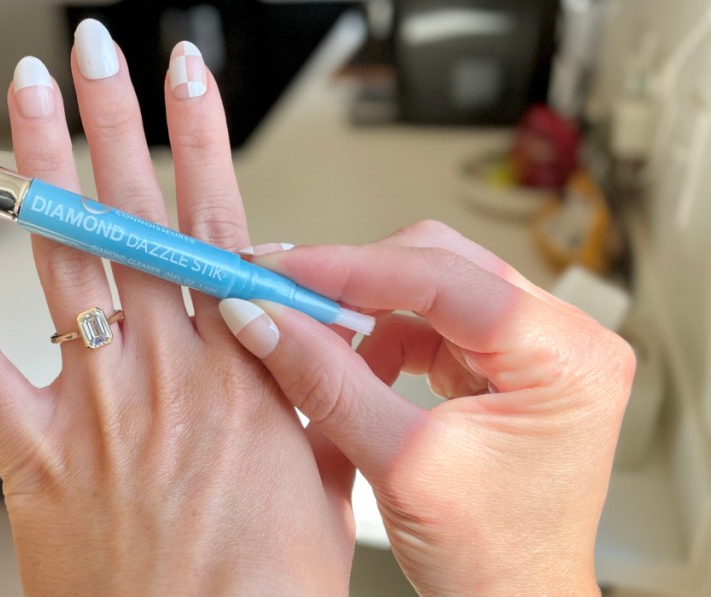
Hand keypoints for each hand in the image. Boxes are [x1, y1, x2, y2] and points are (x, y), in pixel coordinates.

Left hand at [0, 20, 354, 594]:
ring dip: (41, 170)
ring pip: (62, 259)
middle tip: (95, 51)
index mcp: (241, 372)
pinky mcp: (32, 451)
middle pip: (134, 218)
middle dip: (114, 122)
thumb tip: (337, 350)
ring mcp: (93, 404)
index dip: (202, 141)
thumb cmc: (263, 590)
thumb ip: (322, 405)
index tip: (187, 75)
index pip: (219, 226)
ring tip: (27, 98)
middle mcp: (165, 370)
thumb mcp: (328, 487)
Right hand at [220, 222, 634, 595]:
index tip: (281, 270)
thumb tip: (264, 318)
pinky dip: (380, 336)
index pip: (445, 278)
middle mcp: (562, 339)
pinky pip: (430, 321)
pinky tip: (350, 364)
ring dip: (363, 308)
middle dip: (355, 281)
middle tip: (283, 295)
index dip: (351, 268)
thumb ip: (328, 383)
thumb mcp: (400, 465)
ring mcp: (535, 348)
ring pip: (430, 287)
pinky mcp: (504, 363)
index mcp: (565, 358)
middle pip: (440, 265)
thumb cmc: (490, 558)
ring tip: (310, 338)